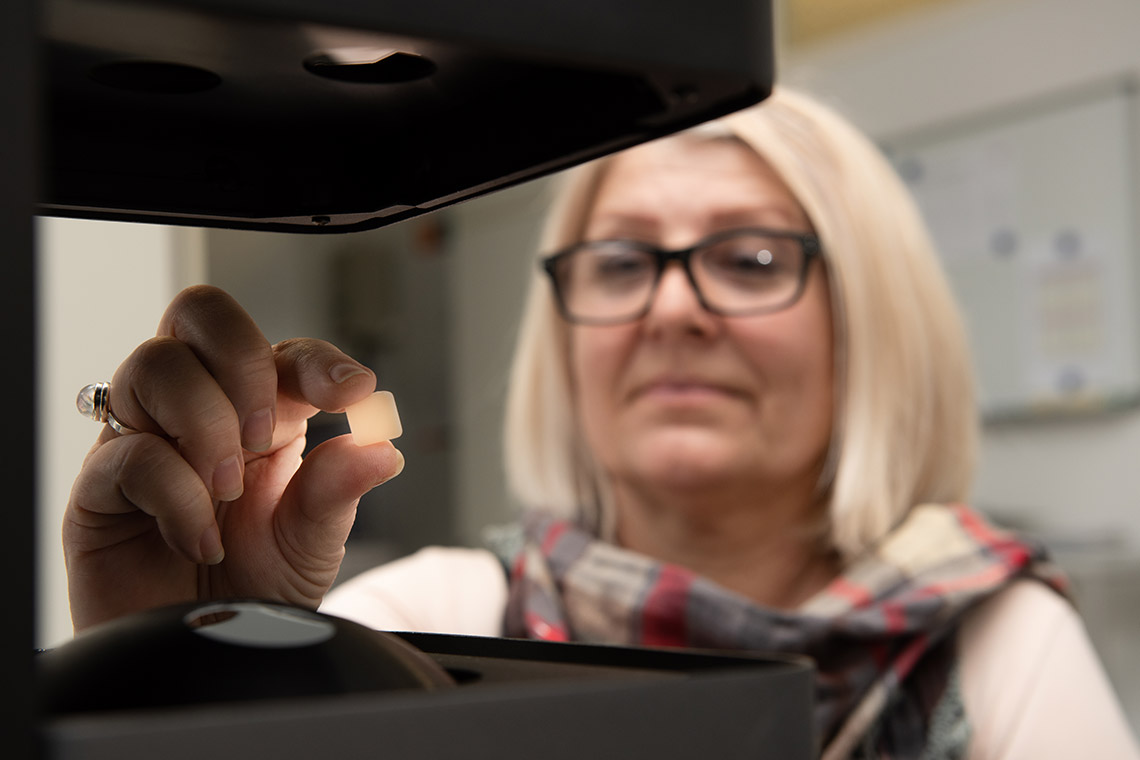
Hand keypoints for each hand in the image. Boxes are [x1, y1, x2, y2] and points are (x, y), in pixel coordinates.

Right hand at [63, 285, 403, 631]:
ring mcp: (144, 438)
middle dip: (244, 361)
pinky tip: (200, 538)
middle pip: (200, 314)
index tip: (354, 392)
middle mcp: (198, 410)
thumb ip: (337, 490)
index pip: (282, 352)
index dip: (318, 360)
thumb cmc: (252, 591)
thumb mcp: (311, 542)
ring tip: (228, 491)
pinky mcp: (100, 487)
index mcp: (260, 412)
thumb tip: (382, 446)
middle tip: (268, 435)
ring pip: (155, 364)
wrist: (202, 660)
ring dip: (207, 421)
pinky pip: (130, 452)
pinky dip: (178, 494)